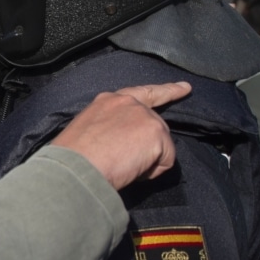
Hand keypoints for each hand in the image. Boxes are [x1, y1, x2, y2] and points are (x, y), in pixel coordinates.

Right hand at [51, 82, 190, 189]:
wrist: (76, 166)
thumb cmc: (74, 156)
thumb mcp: (89, 131)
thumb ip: (111, 127)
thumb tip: (124, 144)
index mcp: (108, 101)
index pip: (142, 93)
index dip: (167, 91)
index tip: (185, 87)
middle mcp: (129, 102)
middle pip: (156, 125)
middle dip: (152, 143)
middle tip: (126, 162)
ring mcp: (144, 115)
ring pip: (160, 145)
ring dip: (146, 160)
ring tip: (120, 166)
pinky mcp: (156, 132)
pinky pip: (165, 161)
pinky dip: (151, 172)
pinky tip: (130, 170)